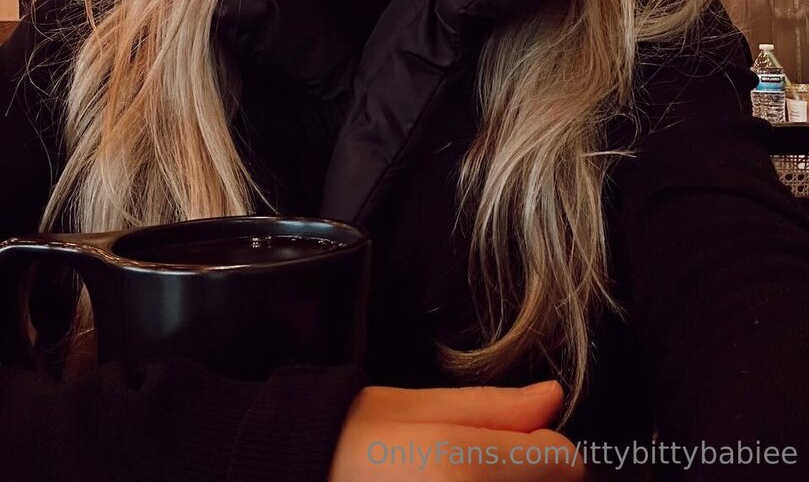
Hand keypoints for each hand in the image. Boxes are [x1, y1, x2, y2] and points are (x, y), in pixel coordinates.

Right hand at [328, 380, 584, 480]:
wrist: (299, 478)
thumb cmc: (350, 445)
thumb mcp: (414, 408)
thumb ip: (492, 408)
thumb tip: (552, 398)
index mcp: (459, 471)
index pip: (564, 463)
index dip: (539, 448)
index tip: (509, 442)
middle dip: (524, 479)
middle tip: (477, 469)